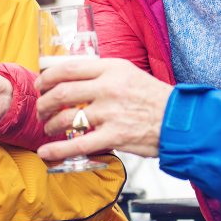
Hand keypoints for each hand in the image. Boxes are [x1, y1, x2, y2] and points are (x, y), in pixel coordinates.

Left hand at [34, 58, 171, 159]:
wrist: (180, 121)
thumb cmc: (153, 98)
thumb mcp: (129, 74)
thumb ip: (102, 74)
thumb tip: (71, 76)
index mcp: (112, 69)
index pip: (69, 68)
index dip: (47, 77)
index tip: (41, 85)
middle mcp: (109, 88)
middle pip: (61, 93)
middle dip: (44, 103)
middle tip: (41, 110)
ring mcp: (111, 113)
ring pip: (66, 118)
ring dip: (50, 125)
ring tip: (48, 128)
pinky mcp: (114, 136)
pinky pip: (78, 144)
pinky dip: (57, 149)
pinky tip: (46, 152)